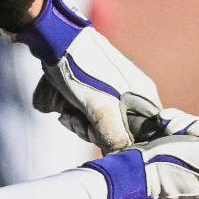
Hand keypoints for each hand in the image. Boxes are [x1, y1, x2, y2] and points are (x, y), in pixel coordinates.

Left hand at [17, 0, 161, 152]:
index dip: (119, 142)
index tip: (97, 135)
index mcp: (144, 97)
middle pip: (116, 130)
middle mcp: (133, 92)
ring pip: (98, 120)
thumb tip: (124, 161)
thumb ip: (115, 138)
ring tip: (64, 112)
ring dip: (78, 122)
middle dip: (91, 131)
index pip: (141, 135)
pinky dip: (72, 110)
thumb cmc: (81, 72)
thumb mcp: (101, 110)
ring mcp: (113, 87)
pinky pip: (86, 108)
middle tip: (75, 121)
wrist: (54, 37)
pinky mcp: (94, 83)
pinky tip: (60, 106)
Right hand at [82, 109, 198, 198]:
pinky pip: (186, 136)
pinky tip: (162, 124)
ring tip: (166, 127)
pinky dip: (175, 126)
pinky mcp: (178, 161)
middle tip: (181, 133)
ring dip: (184, 125)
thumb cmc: (166, 165)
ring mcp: (194, 173)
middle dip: (198, 129)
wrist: (128, 171)